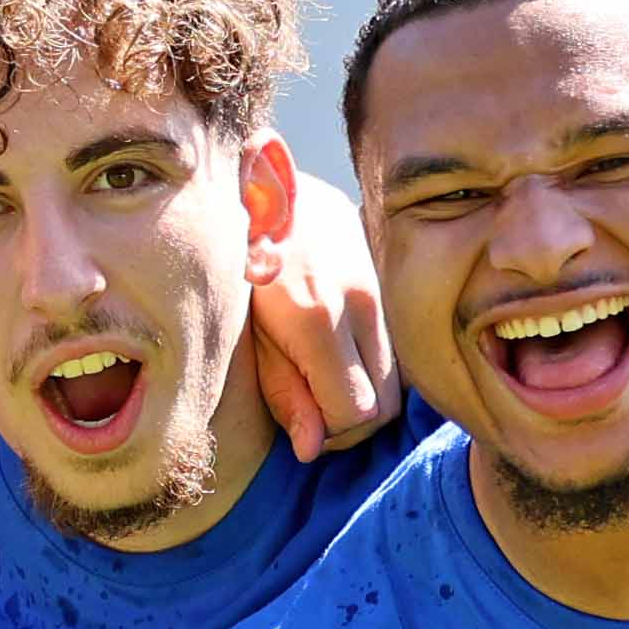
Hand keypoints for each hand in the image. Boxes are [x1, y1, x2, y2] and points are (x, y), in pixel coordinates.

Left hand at [250, 171, 393, 459]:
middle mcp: (358, 303)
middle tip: (315, 412)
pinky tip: (337, 348)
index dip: (333, 434)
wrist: (256, 180)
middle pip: (386, 401)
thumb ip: (283, 391)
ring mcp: (377, 284)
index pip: (357, 412)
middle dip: (353, 421)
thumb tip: (313, 447)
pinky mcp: (382, 273)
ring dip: (365, 389)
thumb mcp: (242, 335)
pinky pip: (392, 339)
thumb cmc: (231, 264)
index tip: (308, 430)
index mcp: (316, 320)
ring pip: (397, 373)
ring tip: (323, 380)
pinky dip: (371, 358)